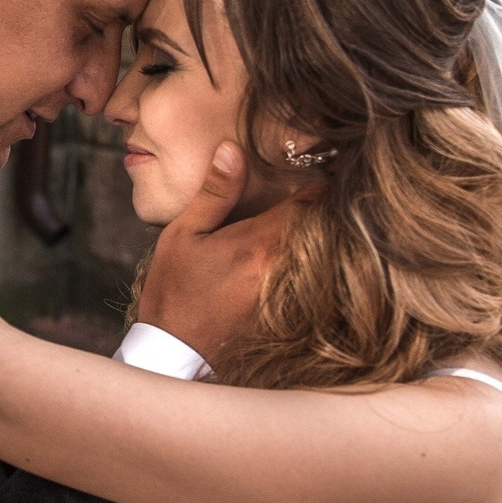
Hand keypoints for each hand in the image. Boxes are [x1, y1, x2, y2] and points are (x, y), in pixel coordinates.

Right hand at [137, 142, 306, 365]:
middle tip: (326, 178)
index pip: (310, 200)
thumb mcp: (183, 234)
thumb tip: (233, 149)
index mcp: (260, 243)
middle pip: (322, 225)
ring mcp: (292, 293)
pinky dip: (313, 259)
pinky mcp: (290, 311)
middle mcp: (284, 268)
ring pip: (321, 251)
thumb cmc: (174, 291)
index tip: (321, 162)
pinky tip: (302, 251)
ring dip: (320, 232)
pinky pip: (312, 275)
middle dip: (323, 203)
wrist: (175, 352)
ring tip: (320, 211)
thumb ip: (214, 192)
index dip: (320, 178)